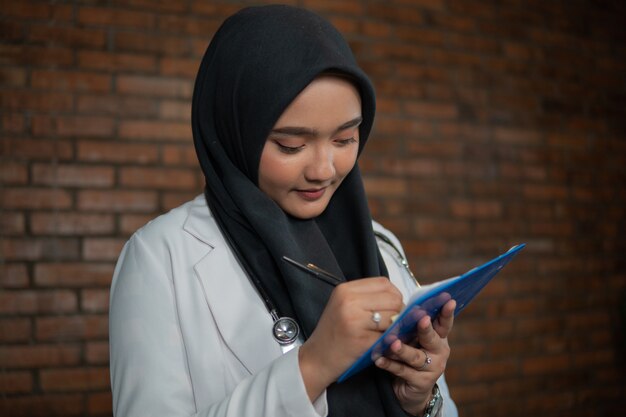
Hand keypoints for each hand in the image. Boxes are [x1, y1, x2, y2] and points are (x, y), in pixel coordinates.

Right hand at [299, 277, 403, 400]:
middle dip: (398, 311)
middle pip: (393, 299)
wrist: (316, 359)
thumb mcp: (343, 306)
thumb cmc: (333, 332)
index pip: (384, 283)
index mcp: (345, 289)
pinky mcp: (362, 340)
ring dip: (395, 327)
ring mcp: (355, 321)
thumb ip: (367, 298)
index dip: (393, 295)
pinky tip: (380, 344)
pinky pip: (388, 336)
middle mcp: (349, 301)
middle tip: (390, 323)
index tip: (391, 307)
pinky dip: (389, 340)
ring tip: (383, 333)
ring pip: (394, 317)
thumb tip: (399, 300)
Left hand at [374, 299, 455, 414]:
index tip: (449, 301)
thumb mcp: (414, 339)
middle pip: (432, 338)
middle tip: (422, 319)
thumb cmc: (410, 355)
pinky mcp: (421, 382)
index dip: (447, 312)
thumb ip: (412, 326)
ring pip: (416, 356)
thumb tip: (399, 307)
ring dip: (403, 349)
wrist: (410, 389)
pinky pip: (403, 371)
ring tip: (393, 343)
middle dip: (426, 329)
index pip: (444, 323)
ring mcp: (432, 368)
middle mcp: (439, 351)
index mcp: (439, 337)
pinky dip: (390, 364)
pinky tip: (379, 359)